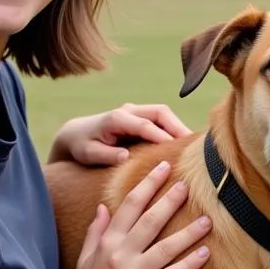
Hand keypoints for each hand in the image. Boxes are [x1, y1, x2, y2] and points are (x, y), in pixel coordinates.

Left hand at [48, 104, 191, 166]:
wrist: (76, 134)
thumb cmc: (82, 146)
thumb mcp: (88, 153)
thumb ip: (106, 155)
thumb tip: (126, 157)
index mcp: (117, 118)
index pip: (145, 125)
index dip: (162, 136)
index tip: (176, 150)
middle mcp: (129, 110)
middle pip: (160, 112)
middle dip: (178, 127)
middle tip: (193, 146)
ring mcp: (136, 112)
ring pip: (164, 114)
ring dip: (179, 127)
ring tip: (193, 146)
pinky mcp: (141, 117)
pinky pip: (162, 119)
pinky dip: (174, 129)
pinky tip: (183, 145)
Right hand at [63, 160, 211, 268]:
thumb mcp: (85, 261)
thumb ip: (96, 233)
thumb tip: (104, 207)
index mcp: (107, 244)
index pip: (130, 206)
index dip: (148, 184)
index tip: (163, 167)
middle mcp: (119, 256)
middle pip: (150, 221)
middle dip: (170, 200)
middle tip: (188, 183)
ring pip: (166, 248)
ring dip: (188, 233)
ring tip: (208, 221)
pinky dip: (189, 264)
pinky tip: (205, 254)